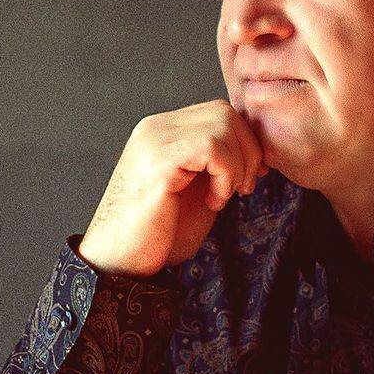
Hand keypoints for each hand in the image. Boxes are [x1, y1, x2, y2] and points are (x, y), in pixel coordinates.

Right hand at [78, 100, 266, 277]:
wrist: (119, 262)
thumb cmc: (156, 234)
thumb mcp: (195, 190)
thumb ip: (214, 164)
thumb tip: (254, 151)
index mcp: (162, 132)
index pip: (216, 112)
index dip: (244, 142)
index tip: (249, 178)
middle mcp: (155, 128)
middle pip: (223, 111)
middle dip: (248, 150)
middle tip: (243, 189)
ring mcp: (154, 140)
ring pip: (222, 123)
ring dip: (237, 165)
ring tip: (221, 198)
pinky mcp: (159, 161)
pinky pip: (212, 147)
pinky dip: (225, 176)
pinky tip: (212, 203)